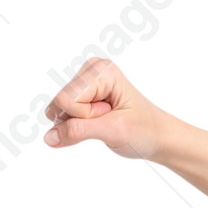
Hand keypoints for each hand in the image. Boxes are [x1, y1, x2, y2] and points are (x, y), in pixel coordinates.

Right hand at [44, 57, 173, 159]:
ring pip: (61, 110)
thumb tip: (48, 138)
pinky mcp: (82, 94)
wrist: (159, 137)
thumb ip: (78, 132)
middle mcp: (91, 70)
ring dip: (81, 123)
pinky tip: (99, 121)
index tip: (110, 115)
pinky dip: (80, 124)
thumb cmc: (144, 131)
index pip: (67, 99)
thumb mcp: (113, 132)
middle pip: (62, 102)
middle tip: (108, 120)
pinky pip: (64, 114)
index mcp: (101, 70)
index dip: (86, 116)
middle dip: (82, 119)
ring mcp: (85, 81)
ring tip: (106, 121)